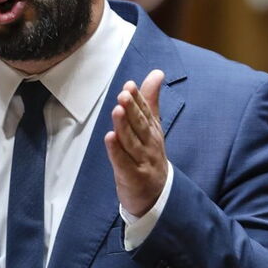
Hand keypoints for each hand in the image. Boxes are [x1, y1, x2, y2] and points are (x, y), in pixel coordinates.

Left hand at [104, 70, 167, 216]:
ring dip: (124, 126)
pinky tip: (110, 139)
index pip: (146, 112)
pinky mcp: (132, 176)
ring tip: (117, 110)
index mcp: (153, 131)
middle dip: (132, 109)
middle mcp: (149, 144)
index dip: (138, 99)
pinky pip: (123, 162)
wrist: (157, 195)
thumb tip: (157, 72)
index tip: (129, 85)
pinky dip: (117, 151)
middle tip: (124, 94)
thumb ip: (150, 100)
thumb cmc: (150, 155)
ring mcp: (142, 160)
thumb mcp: (152, 126)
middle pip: (140, 125)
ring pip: (132, 142)